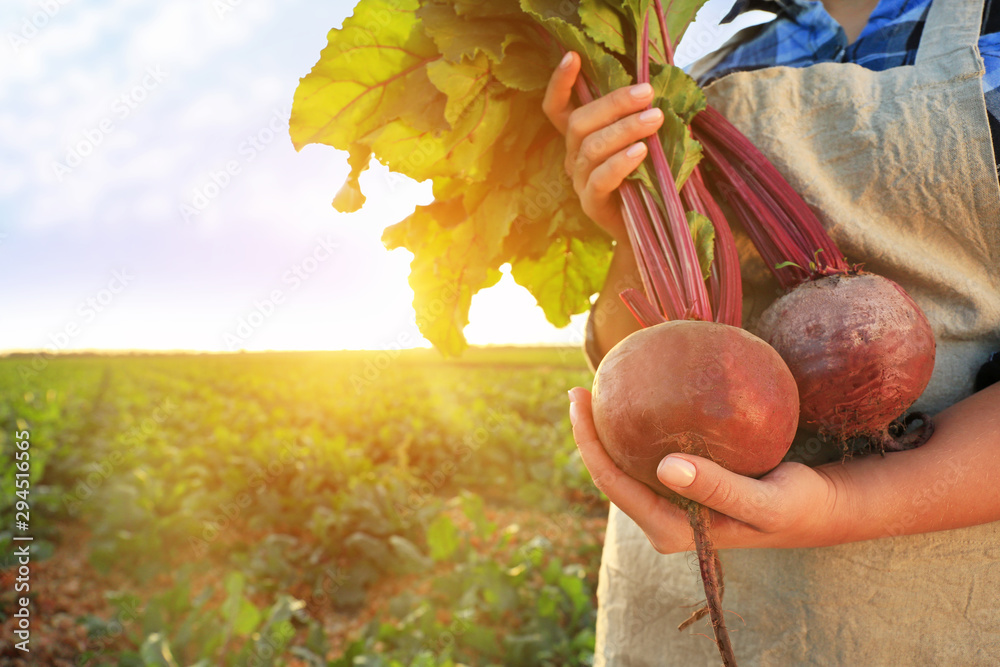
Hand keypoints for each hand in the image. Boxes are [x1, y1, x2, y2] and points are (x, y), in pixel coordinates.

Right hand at [542, 51, 664, 243]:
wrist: (650, 229)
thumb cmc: (647, 178)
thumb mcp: (643, 141)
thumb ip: (639, 118)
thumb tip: (657, 87)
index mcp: (580, 139)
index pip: (557, 109)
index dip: (560, 84)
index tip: (572, 56)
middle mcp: (574, 158)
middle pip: (579, 122)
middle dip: (613, 103)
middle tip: (647, 93)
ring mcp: (580, 182)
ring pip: (592, 148)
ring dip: (625, 129)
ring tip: (655, 119)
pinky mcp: (592, 204)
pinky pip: (601, 179)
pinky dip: (621, 162)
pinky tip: (642, 151)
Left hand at [568, 386, 852, 552]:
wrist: (819, 508)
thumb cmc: (794, 506)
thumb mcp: (765, 502)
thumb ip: (719, 489)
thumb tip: (666, 467)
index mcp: (670, 530)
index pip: (614, 485)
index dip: (589, 444)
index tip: (580, 398)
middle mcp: (663, 519)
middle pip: (610, 473)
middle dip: (589, 434)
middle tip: (580, 388)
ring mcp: (671, 503)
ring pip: (626, 463)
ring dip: (609, 429)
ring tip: (599, 387)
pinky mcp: (683, 485)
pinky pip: (648, 452)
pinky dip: (639, 425)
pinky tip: (639, 392)